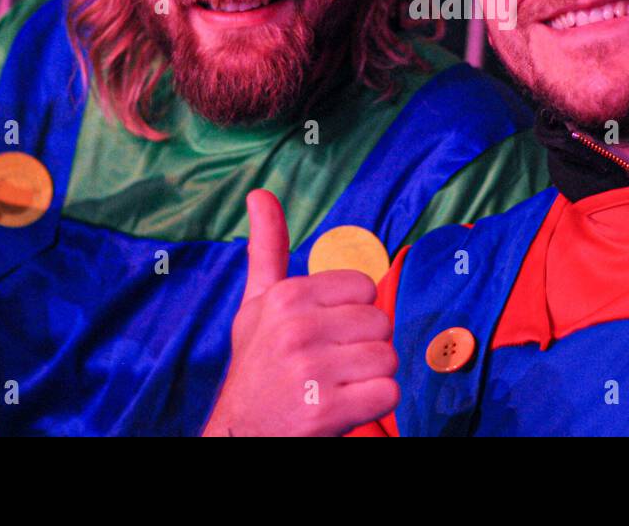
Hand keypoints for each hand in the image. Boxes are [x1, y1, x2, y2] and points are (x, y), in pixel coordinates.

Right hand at [202, 190, 399, 436]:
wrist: (239, 435)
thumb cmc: (257, 365)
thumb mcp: (255, 304)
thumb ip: (267, 248)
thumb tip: (259, 193)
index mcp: (287, 296)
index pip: (365, 288)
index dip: (353, 314)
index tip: (325, 334)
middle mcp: (297, 329)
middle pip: (381, 322)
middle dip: (364, 347)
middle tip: (331, 366)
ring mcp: (311, 371)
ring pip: (388, 358)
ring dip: (370, 378)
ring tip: (336, 386)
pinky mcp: (326, 411)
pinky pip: (389, 393)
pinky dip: (374, 404)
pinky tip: (344, 407)